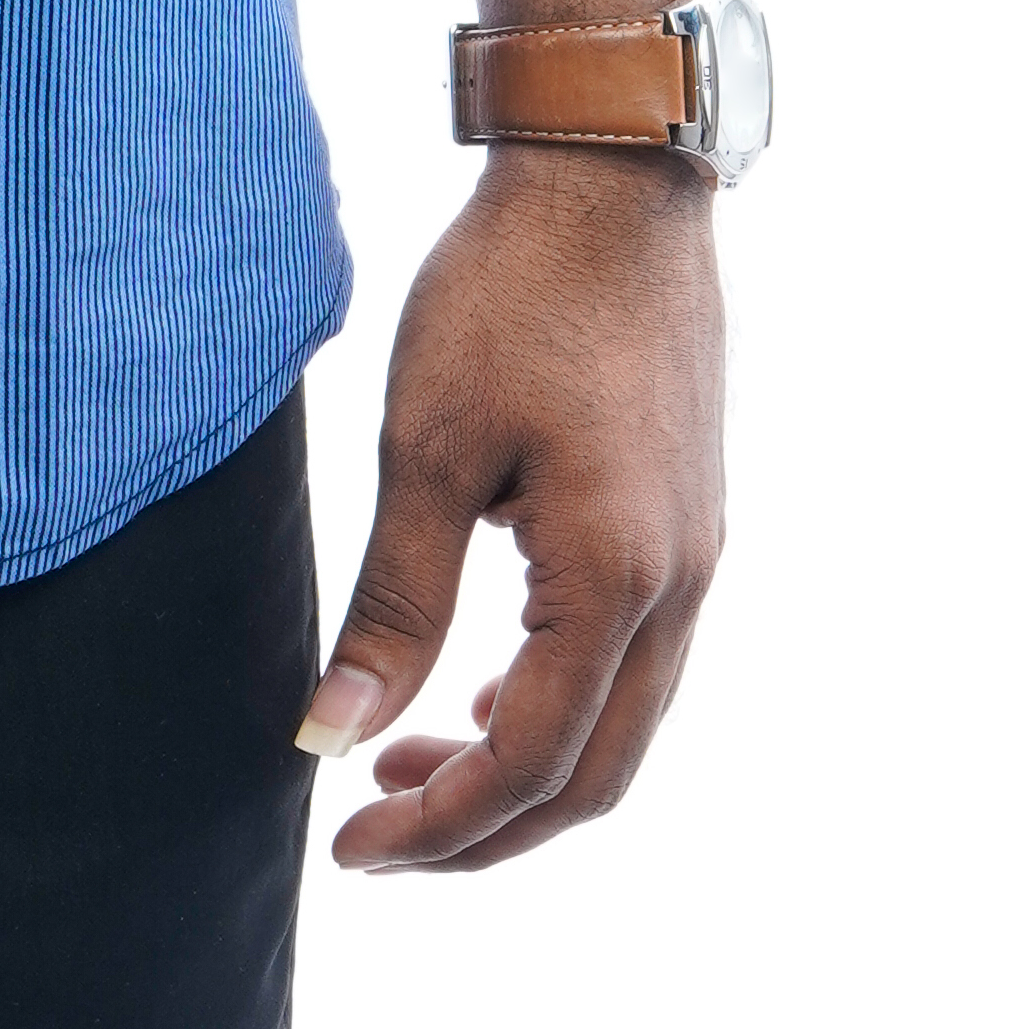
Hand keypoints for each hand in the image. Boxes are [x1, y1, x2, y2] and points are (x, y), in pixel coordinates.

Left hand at [295, 149, 724, 872]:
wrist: (610, 178)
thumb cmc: (512, 291)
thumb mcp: (428, 445)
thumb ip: (390, 606)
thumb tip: (329, 738)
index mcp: (616, 576)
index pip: (530, 761)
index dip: (441, 826)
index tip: (348, 850)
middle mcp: (681, 584)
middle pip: (593, 773)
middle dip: (484, 828)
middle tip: (374, 837)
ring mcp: (698, 554)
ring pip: (622, 725)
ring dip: (522, 769)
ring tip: (409, 767)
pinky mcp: (690, 519)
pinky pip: (638, 662)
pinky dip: (561, 704)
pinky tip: (485, 689)